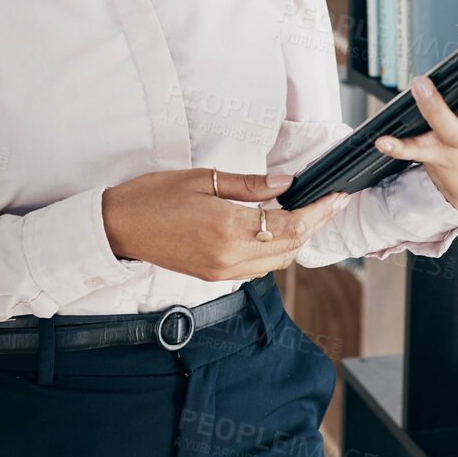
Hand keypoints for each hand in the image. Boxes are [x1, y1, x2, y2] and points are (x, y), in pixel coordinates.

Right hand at [101, 168, 350, 280]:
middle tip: (331, 203)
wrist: (119, 227)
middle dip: (315, 225)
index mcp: (227, 229)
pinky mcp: (215, 276)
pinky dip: (276, 250)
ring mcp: (222, 272)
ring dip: (297, 240)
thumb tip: (287, 181)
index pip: (290, 225)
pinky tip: (277, 229)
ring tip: (310, 213)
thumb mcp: (203, 180)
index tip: (338, 198)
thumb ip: (249, 185)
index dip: (319, 212)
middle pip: (290, 247)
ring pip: (277, 262)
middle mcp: (229, 258)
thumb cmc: (154, 197)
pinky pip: (258, 267)